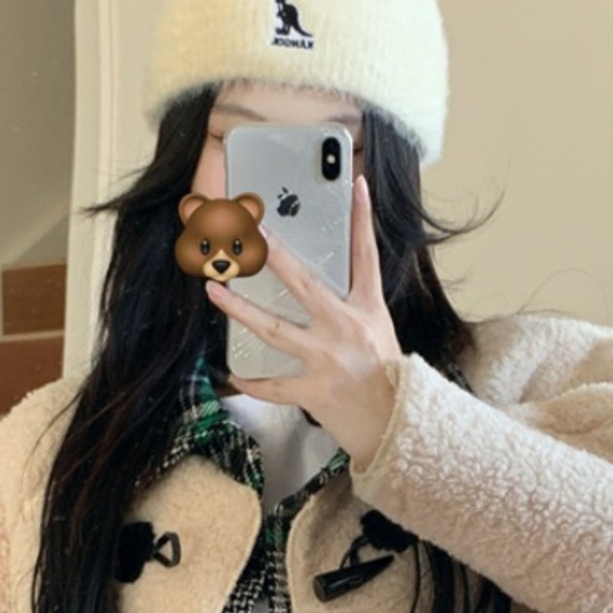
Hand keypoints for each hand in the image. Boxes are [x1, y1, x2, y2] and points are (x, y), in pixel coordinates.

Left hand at [205, 175, 400, 466]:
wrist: (398, 426)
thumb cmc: (389, 379)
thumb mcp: (380, 333)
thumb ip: (354, 309)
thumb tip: (320, 290)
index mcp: (368, 311)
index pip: (367, 256)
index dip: (363, 219)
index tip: (357, 186)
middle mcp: (346, 329)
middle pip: (303, 284)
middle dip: (274, 256)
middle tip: (250, 232)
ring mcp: (327, 360)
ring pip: (274, 328)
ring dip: (240, 308)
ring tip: (214, 290)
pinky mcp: (313, 391)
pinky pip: (273, 385)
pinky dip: (252, 382)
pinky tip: (232, 374)